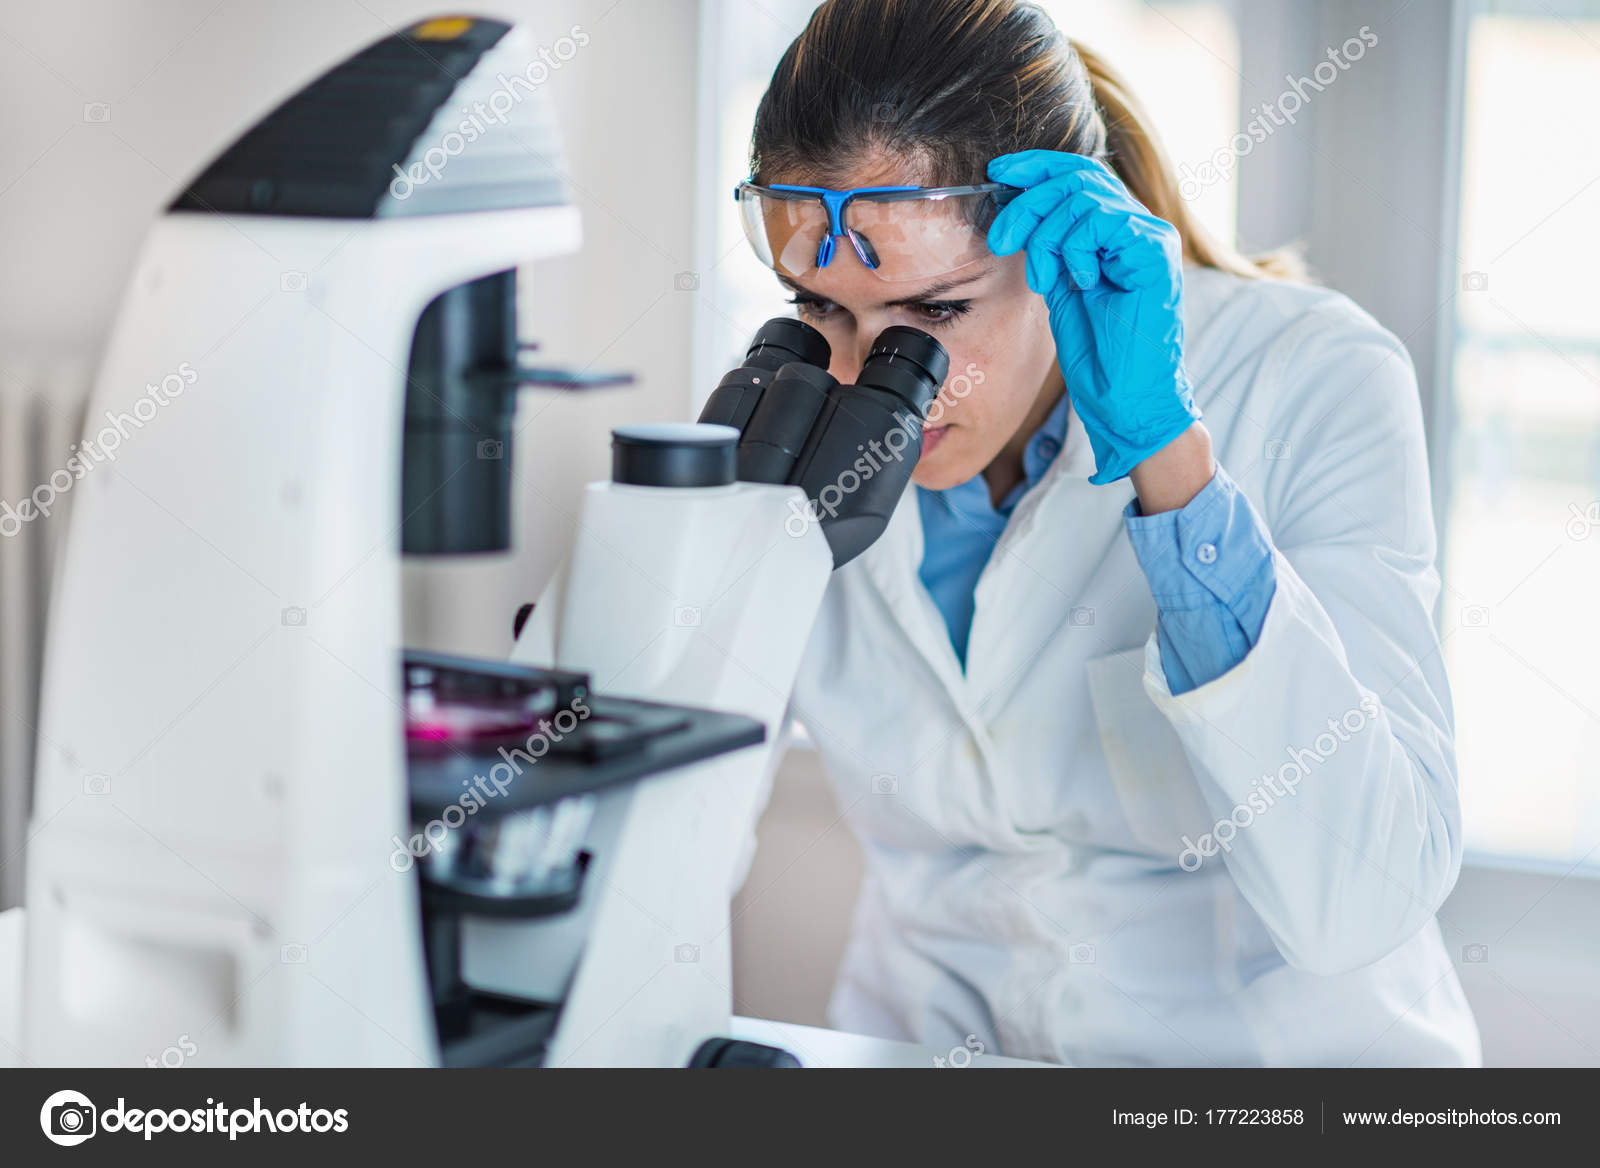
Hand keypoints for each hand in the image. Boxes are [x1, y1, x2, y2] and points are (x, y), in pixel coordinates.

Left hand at [987, 150, 1200, 484]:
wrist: (1125, 398)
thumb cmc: (1098, 353)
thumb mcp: (1060, 285)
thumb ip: (1048, 244)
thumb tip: (1015, 205)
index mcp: (1116, 231)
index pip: (1077, 174)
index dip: (1035, 166)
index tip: (997, 174)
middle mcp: (1138, 226)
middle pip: (1077, 177)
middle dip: (1028, 204)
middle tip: (1003, 240)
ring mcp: (1151, 236)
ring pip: (1084, 197)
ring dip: (1048, 237)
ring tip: (1047, 279)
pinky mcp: (1156, 252)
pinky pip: (1104, 222)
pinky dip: (1078, 251)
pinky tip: (1083, 283)